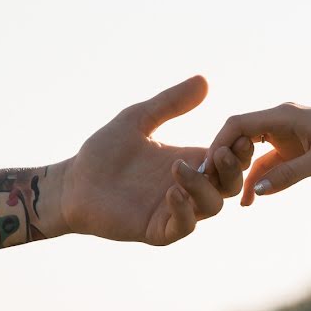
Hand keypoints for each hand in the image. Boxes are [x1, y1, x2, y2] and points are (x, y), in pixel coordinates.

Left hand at [58, 76, 252, 244]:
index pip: (230, 160)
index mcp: (191, 161)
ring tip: (179, 168)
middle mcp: (189, 188)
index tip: (235, 133)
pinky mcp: (157, 230)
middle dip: (232, 169)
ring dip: (203, 187)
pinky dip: (183, 210)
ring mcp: (175, 210)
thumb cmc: (104, 152)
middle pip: (231, 186)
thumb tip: (203, 80)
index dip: (238, 149)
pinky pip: (184, 226)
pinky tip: (171, 191)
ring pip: (212, 206)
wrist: (72, 182)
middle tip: (220, 151)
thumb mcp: (138, 119)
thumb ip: (169, 103)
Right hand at [205, 103, 310, 205]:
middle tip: (210, 185)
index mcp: (283, 115)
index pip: (237, 124)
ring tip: (231, 200)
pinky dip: (260, 178)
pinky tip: (254, 199)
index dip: (218, 144)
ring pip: (252, 152)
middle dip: (223, 161)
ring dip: (242, 174)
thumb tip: (258, 192)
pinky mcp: (294, 146)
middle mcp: (280, 120)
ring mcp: (286, 133)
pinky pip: (268, 162)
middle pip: (239, 136)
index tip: (205, 169)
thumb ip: (289, 176)